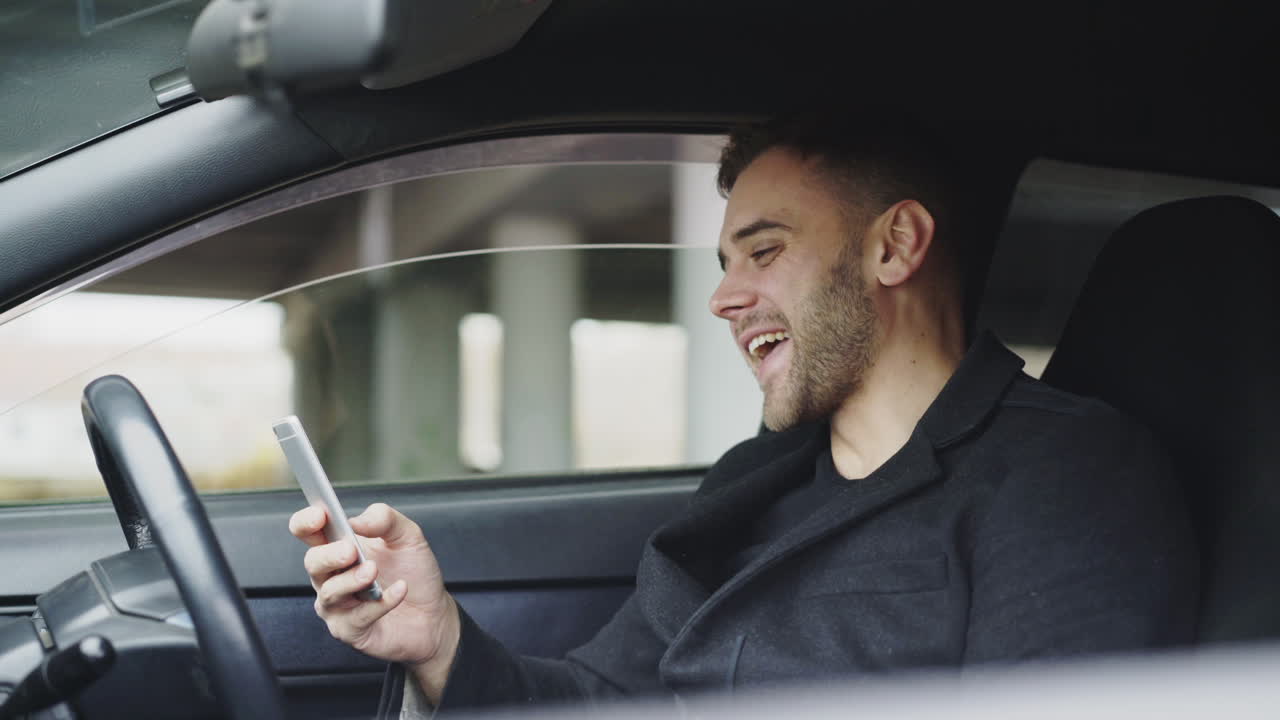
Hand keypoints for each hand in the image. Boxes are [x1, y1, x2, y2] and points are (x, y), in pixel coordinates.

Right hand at [288, 503, 459, 688]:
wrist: (434, 612)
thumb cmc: (413, 573)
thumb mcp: (407, 536)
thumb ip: (384, 519)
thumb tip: (356, 520)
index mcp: (338, 547)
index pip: (307, 531)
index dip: (306, 522)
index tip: (319, 515)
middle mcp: (331, 576)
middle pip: (312, 562)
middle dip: (329, 554)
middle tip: (350, 550)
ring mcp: (337, 605)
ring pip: (329, 592)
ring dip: (352, 580)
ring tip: (374, 571)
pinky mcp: (350, 630)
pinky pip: (357, 617)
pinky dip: (380, 603)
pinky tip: (399, 590)